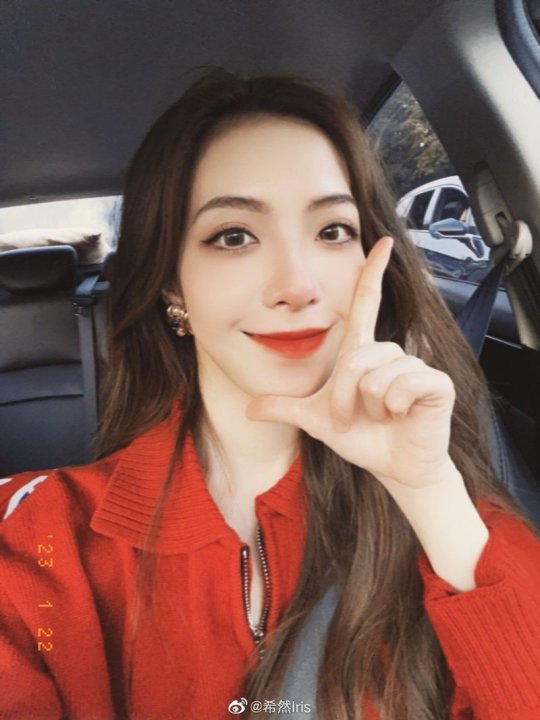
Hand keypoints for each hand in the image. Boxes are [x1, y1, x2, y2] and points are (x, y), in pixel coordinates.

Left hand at [246, 236, 456, 490]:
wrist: (392, 467)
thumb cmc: (360, 438)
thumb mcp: (315, 421)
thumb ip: (285, 409)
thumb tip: (249, 409)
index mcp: (362, 353)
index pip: (366, 304)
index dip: (373, 273)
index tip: (383, 242)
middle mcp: (389, 352)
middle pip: (355, 359)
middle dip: (344, 397)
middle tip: (351, 417)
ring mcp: (414, 366)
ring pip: (378, 375)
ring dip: (371, 406)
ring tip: (382, 416)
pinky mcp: (435, 383)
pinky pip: (406, 384)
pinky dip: (396, 406)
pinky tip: (402, 415)